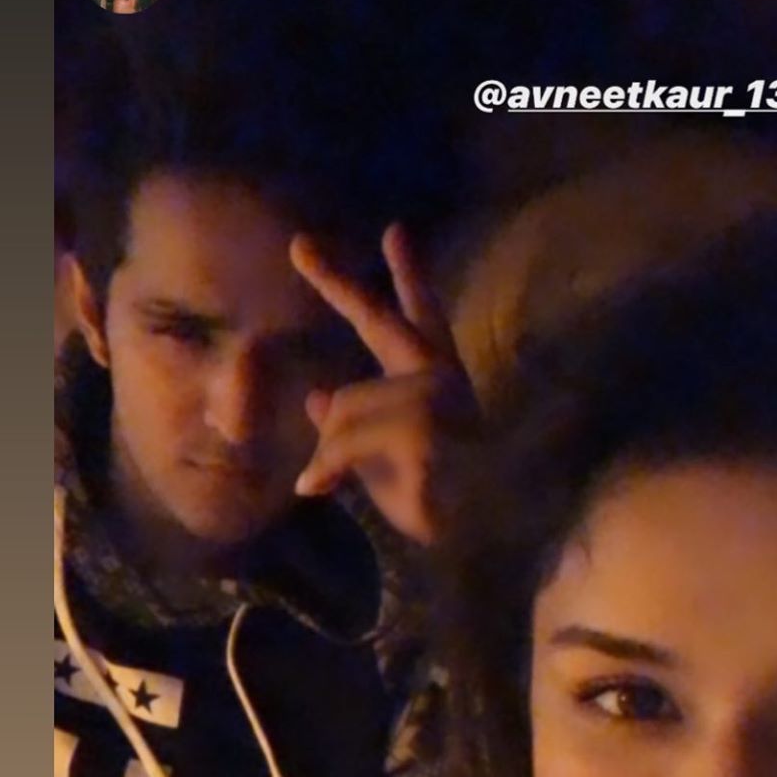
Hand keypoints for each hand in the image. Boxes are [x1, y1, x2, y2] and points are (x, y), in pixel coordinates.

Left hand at [290, 222, 475, 544]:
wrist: (478, 545)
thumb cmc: (438, 508)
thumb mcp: (385, 462)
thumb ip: (356, 425)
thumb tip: (316, 395)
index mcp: (439, 384)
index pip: (419, 319)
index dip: (409, 277)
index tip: (395, 231)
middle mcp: (441, 379)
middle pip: (381, 320)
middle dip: (338, 283)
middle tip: (298, 246)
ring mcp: (435, 399)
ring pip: (346, 403)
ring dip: (328, 448)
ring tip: (325, 484)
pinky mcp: (421, 427)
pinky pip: (343, 436)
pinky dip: (324, 465)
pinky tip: (318, 488)